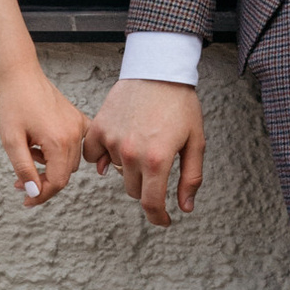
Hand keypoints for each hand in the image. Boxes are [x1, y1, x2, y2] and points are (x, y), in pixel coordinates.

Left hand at [0, 67, 86, 205]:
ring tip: (28, 151)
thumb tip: (34, 193)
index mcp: (59, 142)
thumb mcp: (11, 140)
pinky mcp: (77, 118)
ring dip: (50, 166)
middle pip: (64, 174)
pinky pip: (78, 145)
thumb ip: (24, 169)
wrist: (20, 75)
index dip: (41, 195)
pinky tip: (48, 149)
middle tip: (19, 180)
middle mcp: (74, 134)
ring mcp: (78, 125)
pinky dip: (64, 153)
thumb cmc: (13, 104)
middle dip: (43, 182)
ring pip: (70, 162)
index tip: (26, 200)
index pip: (57, 182)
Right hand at [88, 77, 206, 226]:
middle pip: (134, 190)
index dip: (158, 217)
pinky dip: (102, 158)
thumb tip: (185, 207)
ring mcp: (112, 140)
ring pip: (118, 173)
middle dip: (147, 186)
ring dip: (129, 169)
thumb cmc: (181, 103)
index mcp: (157, 159)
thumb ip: (190, 178)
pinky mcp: (99, 127)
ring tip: (142, 147)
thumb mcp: (196, 141)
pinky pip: (93, 156)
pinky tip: (115, 150)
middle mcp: (132, 153)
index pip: (151, 203)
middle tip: (157, 165)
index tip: (163, 220)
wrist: (159, 68)